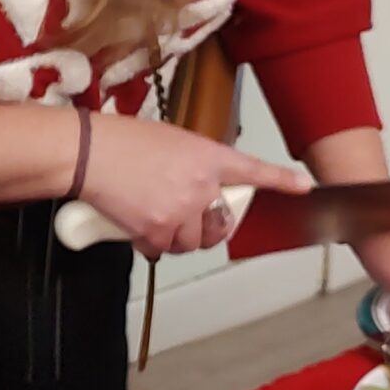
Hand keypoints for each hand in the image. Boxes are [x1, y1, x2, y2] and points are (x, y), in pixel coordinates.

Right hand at [78, 115, 311, 259]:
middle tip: (185, 218)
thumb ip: (193, 163)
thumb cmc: (120, 140)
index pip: (252, 170)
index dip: (280, 180)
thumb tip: (196, 184)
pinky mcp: (157, 229)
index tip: (303, 186)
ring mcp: (180, 210)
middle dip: (205, 228)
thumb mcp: (169, 140)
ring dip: (175, 237)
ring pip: (191, 242)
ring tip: (151, 216)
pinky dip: (149, 243)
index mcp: (206, 156)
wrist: (87, 153)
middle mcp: (200, 185)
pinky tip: (135, 224)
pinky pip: (162, 249)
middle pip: (220, 224)